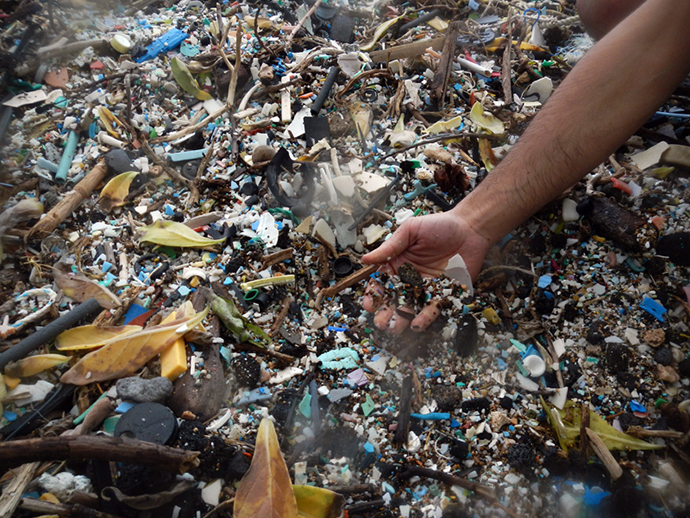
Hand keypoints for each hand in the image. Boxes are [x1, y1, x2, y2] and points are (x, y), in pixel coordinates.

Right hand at [361, 209, 491, 332]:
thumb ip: (390, 247)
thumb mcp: (410, 231)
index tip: (369, 305)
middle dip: (386, 312)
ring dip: (402, 319)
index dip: (375, 294)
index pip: (382, 282)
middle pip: (395, 298)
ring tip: (395, 329)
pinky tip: (418, 324)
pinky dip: (425, 317)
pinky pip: (433, 307)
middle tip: (381, 323)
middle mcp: (410, 278)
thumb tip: (366, 259)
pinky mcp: (444, 293)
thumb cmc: (439, 225)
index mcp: (398, 263)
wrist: (470, 229)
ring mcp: (426, 287)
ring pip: (412, 306)